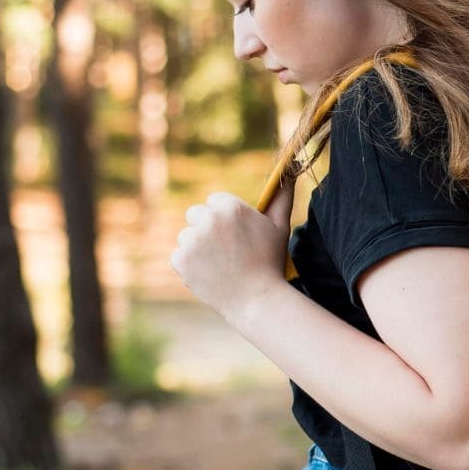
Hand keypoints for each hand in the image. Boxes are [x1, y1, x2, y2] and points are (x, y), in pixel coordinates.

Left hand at [170, 179, 294, 321]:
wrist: (257, 300)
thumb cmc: (270, 262)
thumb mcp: (280, 226)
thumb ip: (281, 196)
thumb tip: (289, 169)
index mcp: (231, 207)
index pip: (215, 202)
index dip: (225, 221)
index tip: (235, 238)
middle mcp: (209, 218)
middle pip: (196, 215)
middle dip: (207, 230)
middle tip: (226, 252)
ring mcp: (192, 239)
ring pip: (186, 236)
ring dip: (198, 249)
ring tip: (220, 265)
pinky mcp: (180, 259)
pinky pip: (179, 255)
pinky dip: (189, 266)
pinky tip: (210, 274)